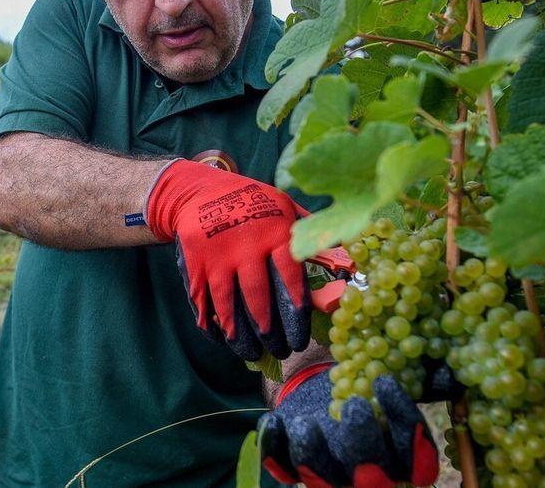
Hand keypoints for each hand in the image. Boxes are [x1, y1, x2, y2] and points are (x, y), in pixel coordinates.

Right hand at [146, 159, 318, 359]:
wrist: (200, 190)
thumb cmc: (252, 203)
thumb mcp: (285, 207)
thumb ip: (311, 234)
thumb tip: (349, 254)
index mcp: (275, 231)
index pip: (289, 277)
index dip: (296, 310)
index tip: (301, 335)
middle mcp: (246, 244)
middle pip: (258, 297)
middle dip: (270, 330)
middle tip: (280, 350)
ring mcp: (217, 256)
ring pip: (228, 304)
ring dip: (240, 334)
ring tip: (251, 353)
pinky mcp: (195, 263)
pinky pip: (203, 300)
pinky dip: (212, 323)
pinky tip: (222, 338)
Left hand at [259, 366, 439, 487]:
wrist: (321, 388)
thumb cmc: (366, 383)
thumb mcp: (390, 376)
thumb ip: (420, 375)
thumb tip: (448, 367)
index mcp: (400, 456)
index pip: (417, 460)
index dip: (406, 426)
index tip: (385, 381)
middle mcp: (367, 473)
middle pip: (373, 482)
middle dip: (364, 448)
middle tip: (355, 407)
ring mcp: (329, 473)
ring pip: (324, 483)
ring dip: (315, 457)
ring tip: (306, 422)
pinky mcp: (294, 466)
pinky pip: (283, 469)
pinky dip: (276, 448)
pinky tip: (274, 422)